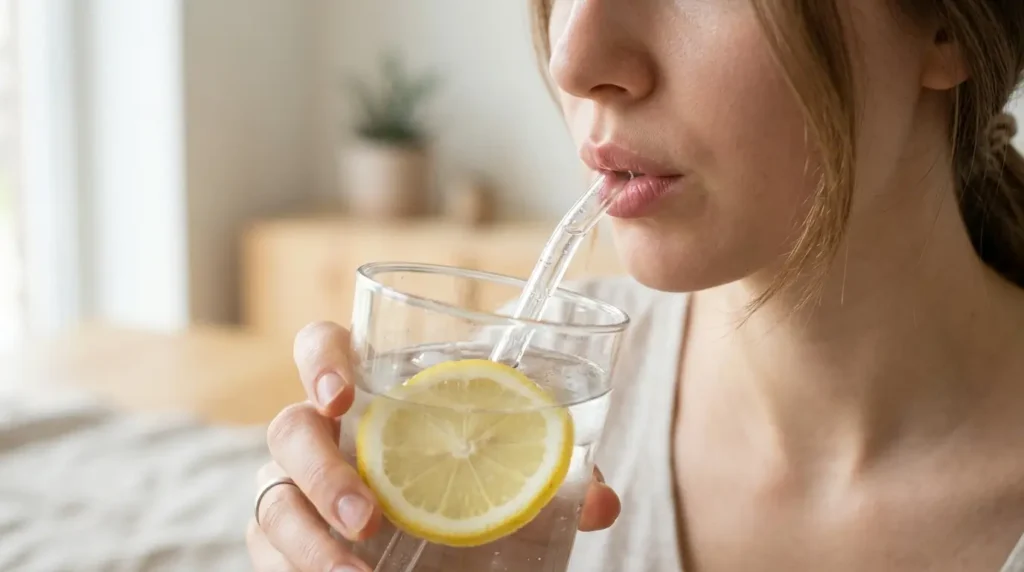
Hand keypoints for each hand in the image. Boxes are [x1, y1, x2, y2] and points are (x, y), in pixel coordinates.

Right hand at [246, 321, 622, 571]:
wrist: (436, 543)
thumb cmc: (464, 480)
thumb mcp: (507, 472)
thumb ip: (548, 474)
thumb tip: (603, 502)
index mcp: (369, 393)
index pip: (322, 347)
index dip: (320, 360)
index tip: (342, 395)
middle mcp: (322, 435)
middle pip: (288, 429)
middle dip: (323, 473)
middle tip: (370, 518)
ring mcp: (295, 488)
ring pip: (272, 502)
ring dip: (309, 544)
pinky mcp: (285, 542)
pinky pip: (271, 554)